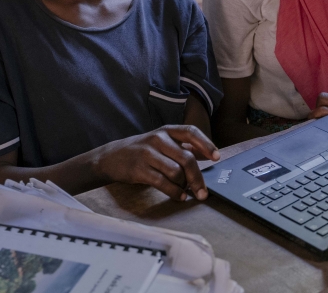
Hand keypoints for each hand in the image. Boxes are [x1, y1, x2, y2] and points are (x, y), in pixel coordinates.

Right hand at [96, 125, 219, 200]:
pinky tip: (179, 196)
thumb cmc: (143, 151)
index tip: (216, 157)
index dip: (206, 144)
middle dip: (198, 178)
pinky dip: (174, 192)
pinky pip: (163, 183)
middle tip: (204, 192)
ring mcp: (148, 153)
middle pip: (186, 158)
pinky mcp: (139, 169)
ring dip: (184, 186)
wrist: (111, 157)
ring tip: (186, 192)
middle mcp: (158, 139)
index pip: (191, 132)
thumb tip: (207, 155)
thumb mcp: (161, 142)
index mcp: (167, 130)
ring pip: (176, 172)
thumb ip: (182, 147)